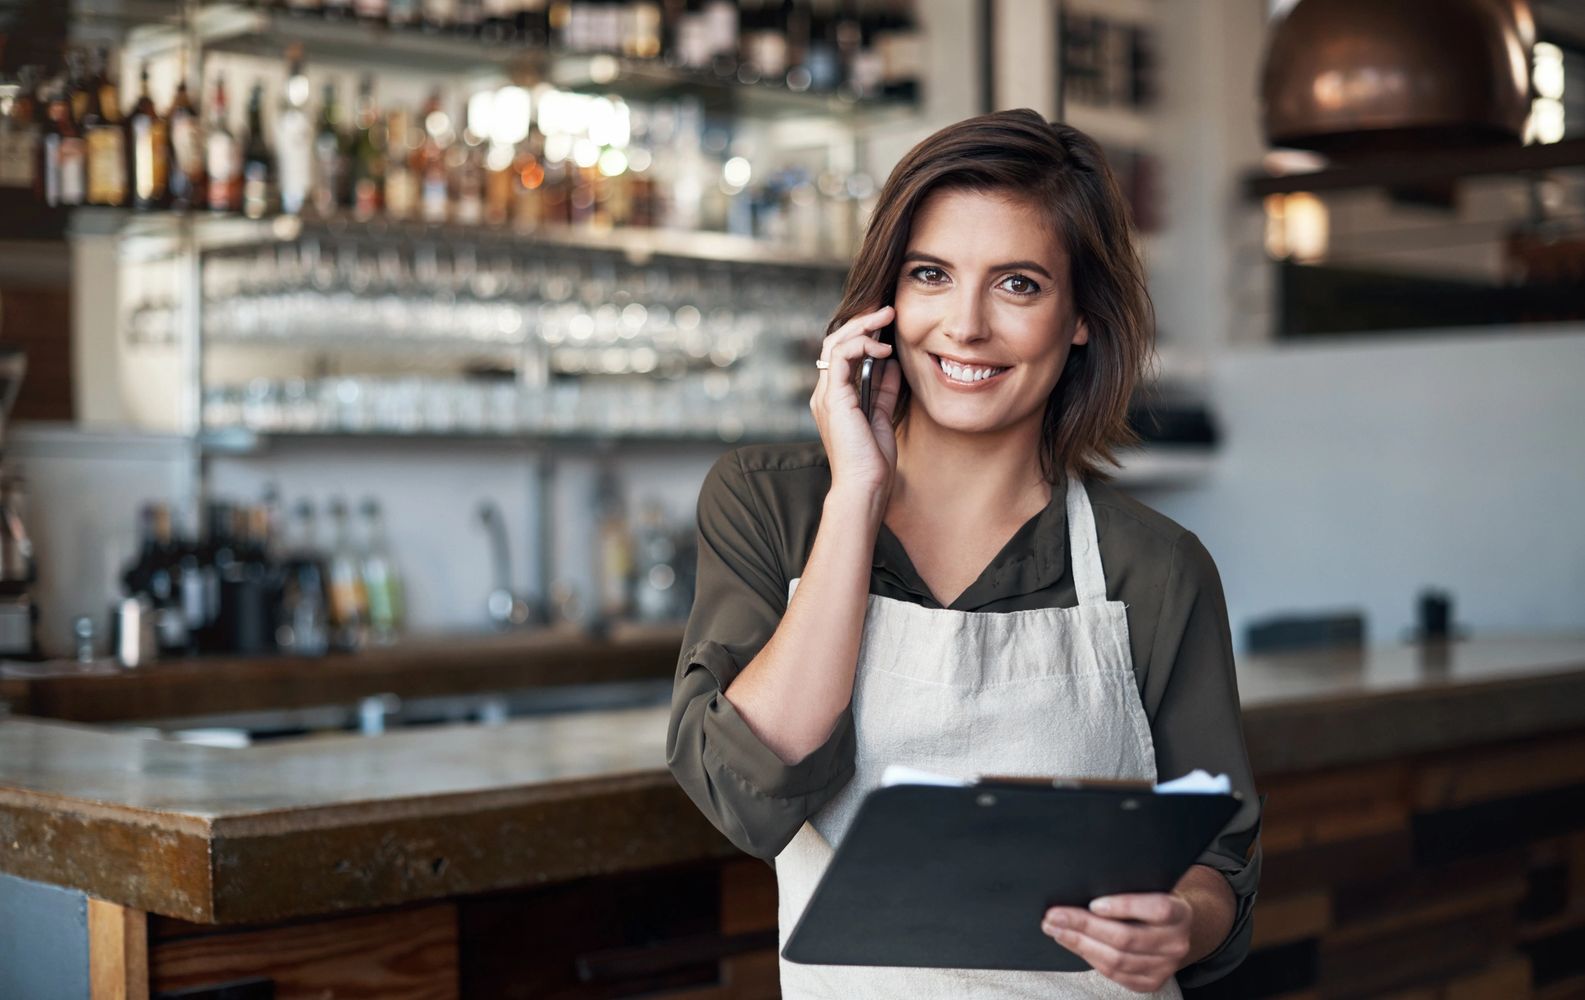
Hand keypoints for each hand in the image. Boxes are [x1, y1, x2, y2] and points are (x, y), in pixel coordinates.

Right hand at [810, 305, 901, 499]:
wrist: (865, 487)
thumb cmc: (872, 461)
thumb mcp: (881, 416)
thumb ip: (882, 390)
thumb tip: (891, 364)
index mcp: (835, 398)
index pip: (843, 354)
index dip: (863, 333)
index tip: (887, 323)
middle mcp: (826, 393)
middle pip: (836, 341)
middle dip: (862, 321)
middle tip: (887, 309)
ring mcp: (826, 395)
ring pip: (836, 342)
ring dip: (863, 326)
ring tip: (886, 317)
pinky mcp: (833, 397)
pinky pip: (839, 356)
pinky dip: (861, 345)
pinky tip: (882, 349)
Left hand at [1041, 892, 1192, 993]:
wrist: (1177, 931)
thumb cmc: (1153, 903)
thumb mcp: (1151, 889)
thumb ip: (1128, 889)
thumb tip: (1084, 888)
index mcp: (1179, 913)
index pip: (1156, 909)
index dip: (1124, 906)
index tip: (1093, 903)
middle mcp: (1175, 943)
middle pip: (1126, 938)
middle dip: (1084, 926)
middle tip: (1055, 916)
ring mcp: (1165, 967)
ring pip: (1117, 960)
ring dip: (1080, 944)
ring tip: (1057, 930)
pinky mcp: (1152, 982)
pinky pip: (1115, 974)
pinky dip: (1091, 958)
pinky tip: (1074, 945)